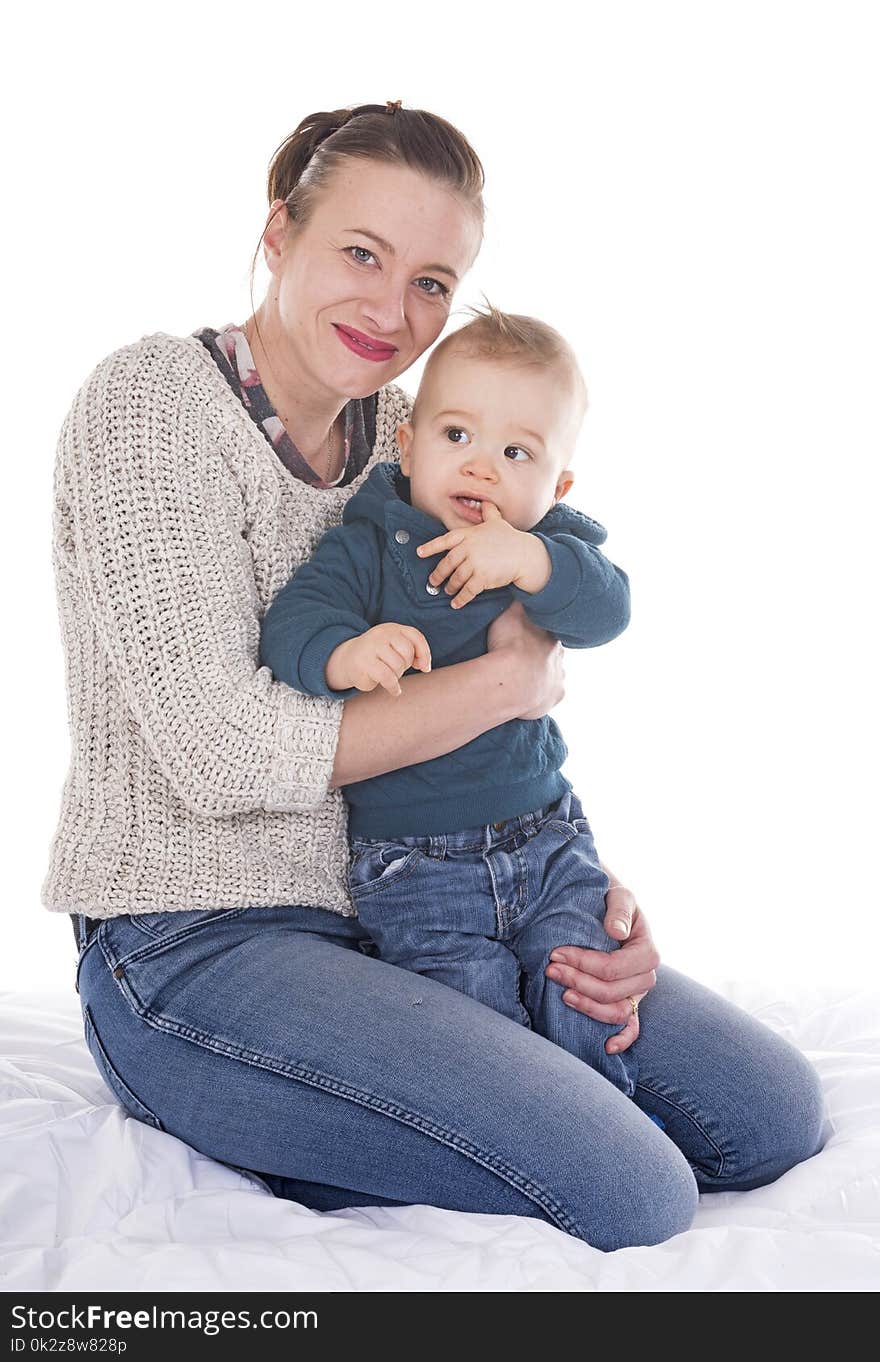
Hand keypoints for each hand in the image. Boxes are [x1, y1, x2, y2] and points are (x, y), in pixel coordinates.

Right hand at [326, 624, 430, 697]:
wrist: (346, 660)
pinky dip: (394, 687)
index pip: (415, 636)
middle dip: (406, 665)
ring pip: (397, 665)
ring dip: (397, 675)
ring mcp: (371, 647)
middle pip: (407, 652)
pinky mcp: (365, 663)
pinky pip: (388, 677)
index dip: (424, 653)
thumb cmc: (377, 657)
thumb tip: (425, 666)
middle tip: (396, 669)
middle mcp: (381, 634)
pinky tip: (394, 691)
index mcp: (391, 628)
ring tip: (389, 676)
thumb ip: (412, 652)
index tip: (424, 667)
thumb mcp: (394, 648)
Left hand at [417, 503, 548, 607]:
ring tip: (447, 591)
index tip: (419, 553)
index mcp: (468, 535)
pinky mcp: (482, 578)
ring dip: (450, 587)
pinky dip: (460, 599)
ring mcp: (474, 564)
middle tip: (433, 582)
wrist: (524, 554)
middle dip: (438, 575)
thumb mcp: (497, 521)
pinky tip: (456, 604)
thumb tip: (486, 502)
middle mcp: (468, 549)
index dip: (431, 547)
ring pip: (455, 579)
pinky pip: (467, 591)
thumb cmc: (510, 538)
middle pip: (447, 564)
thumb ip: (488, 512)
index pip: (445, 540)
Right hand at [485, 600, 564, 719]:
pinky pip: (550, 695)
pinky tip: (529, 694)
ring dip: (542, 675)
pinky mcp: (555, 696)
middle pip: (553, 654)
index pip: (548, 632)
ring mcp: (559, 678)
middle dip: (542, 655)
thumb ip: (516, 602)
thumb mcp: (509, 613)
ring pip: (554, 674)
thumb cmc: (508, 645)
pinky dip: (541, 694)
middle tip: (523, 658)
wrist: (510, 679)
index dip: (537, 634)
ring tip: (524, 678)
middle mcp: (560, 657)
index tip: (526, 637)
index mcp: (550, 637)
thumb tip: (519, 585)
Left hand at [544, 886, 658, 1053]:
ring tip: (562, 994)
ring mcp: (637, 993)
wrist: (610, 906)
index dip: (583, 964)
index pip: (613, 967)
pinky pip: (632, 1027)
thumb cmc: (613, 900)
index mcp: (647, 951)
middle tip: (550, 969)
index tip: (555, 953)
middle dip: (577, 982)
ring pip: (616, 1012)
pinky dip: (623, 1039)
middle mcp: (645, 976)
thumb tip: (616, 931)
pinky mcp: (628, 1002)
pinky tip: (607, 1047)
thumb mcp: (620, 895)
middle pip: (611, 992)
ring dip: (587, 1007)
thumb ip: (619, 910)